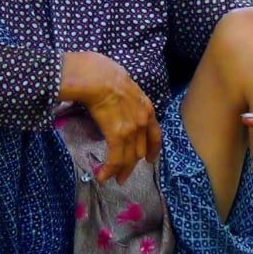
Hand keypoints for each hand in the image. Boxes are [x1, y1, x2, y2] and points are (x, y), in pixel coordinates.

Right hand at [59, 51, 160, 183]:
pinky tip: (103, 177)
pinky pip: (115, 160)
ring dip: (120, 171)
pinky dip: (109, 170)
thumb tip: (115, 102)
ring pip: (129, 158)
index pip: (155, 134)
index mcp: (146, 108)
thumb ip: (126, 99)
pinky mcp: (117, 136)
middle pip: (141, 150)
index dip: (153, 149)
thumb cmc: (105, 74)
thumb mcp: (125, 86)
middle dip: (132, 164)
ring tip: (113, 179)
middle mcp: (143, 122)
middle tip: (124, 175)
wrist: (97, 77)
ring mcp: (131, 130)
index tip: (150, 159)